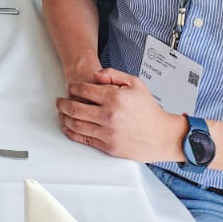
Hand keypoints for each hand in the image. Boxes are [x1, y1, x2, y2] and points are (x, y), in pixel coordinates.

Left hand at [56, 68, 183, 161]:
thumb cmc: (149, 110)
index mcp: (114, 98)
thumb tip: (94, 75)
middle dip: (62, 103)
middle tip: (59, 100)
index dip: (72, 87)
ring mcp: (107, 133)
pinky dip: (71, 132)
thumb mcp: (135, 83)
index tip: (69, 87)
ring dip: (64, 117)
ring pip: (75, 124)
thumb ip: (113, 74)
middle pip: (74, 108)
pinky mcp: (108, 147)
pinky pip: (83, 139)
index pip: (83, 90)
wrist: (163, 136)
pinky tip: (68, 127)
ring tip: (61, 112)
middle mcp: (109, 116)